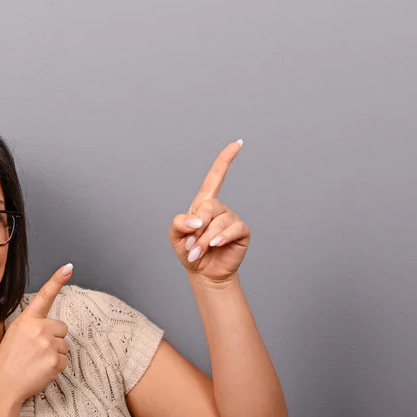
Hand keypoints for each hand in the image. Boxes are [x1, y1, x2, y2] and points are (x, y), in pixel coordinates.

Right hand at [0, 264, 72, 403]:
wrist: (2, 387)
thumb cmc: (7, 361)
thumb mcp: (15, 334)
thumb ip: (34, 325)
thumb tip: (52, 327)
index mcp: (27, 320)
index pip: (45, 296)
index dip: (57, 280)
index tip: (68, 267)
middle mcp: (39, 328)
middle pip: (61, 327)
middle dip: (54, 338)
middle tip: (36, 351)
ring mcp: (48, 344)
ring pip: (64, 345)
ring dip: (54, 353)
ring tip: (35, 362)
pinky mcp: (55, 361)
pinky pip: (64, 360)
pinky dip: (56, 367)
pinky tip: (41, 370)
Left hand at [168, 140, 250, 283]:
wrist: (203, 273)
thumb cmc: (189, 251)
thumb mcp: (176, 235)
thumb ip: (179, 222)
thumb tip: (197, 219)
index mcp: (203, 204)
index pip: (215, 177)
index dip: (225, 159)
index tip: (237, 143)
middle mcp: (219, 208)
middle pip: (210, 206)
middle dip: (198, 228)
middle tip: (191, 246)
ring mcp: (231, 219)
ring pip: (219, 221)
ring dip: (205, 239)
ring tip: (198, 252)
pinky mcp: (241, 231)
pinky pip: (233, 228)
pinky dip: (222, 237)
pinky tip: (215, 245)